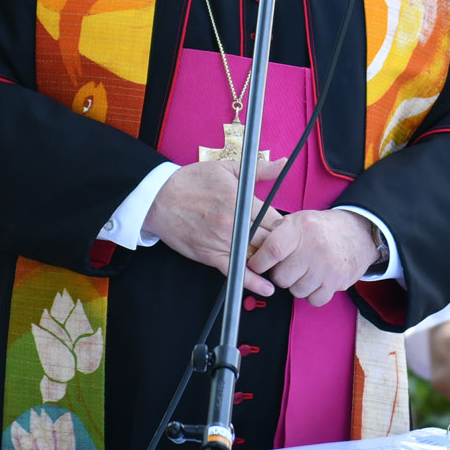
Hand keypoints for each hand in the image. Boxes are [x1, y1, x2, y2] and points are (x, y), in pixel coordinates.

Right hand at [143, 158, 283, 294]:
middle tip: (288, 248)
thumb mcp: (228, 168)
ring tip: (282, 265)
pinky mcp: (211, 256)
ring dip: (270, 262)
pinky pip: (236, 272)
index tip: (289, 229)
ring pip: (257, 257)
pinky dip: (252, 281)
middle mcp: (235, 224)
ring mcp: (224, 242)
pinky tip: (266, 287)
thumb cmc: (192, 182)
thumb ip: (260, 169)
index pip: (277, 220)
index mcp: (242, 202)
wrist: (159, 198)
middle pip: (271, 241)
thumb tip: (283, 163)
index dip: (287, 227)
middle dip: (281, 245)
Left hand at [246, 208, 379, 306]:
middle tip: (290, 265)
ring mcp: (327, 266)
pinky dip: (312, 294)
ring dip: (297, 284)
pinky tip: (316, 280)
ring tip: (306, 270)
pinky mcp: (337, 282)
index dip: (259, 262)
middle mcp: (315, 247)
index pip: (273, 250)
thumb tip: (252, 250)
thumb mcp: (299, 220)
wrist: (359, 233)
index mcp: (301, 228)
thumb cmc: (323, 229)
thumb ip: (277, 233)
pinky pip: (313, 300)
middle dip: (281, 274)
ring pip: (295, 291)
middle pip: (281, 277)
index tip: (256, 265)